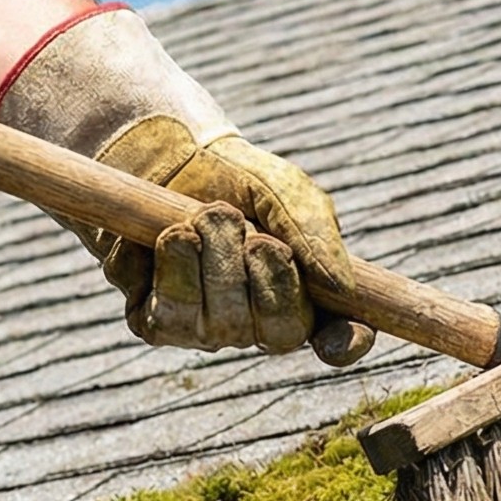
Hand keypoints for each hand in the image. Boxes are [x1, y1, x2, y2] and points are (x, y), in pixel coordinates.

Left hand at [0, 5, 371, 364]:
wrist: (161, 158)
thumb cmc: (234, 179)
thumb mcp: (285, 191)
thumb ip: (315, 233)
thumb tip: (342, 286)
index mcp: (304, 296)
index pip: (340, 340)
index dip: (346, 342)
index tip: (341, 336)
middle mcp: (258, 325)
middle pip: (277, 329)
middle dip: (258, 263)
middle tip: (234, 218)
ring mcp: (206, 331)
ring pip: (219, 322)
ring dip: (209, 255)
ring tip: (198, 216)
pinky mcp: (155, 324)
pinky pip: (167, 315)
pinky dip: (169, 264)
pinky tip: (166, 235)